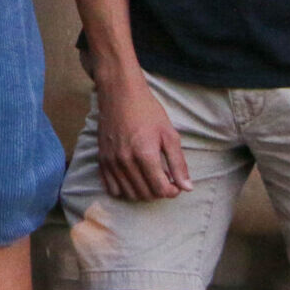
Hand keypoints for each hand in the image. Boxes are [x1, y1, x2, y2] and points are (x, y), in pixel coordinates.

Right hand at [95, 72, 190, 200]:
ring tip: (150, 179)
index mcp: (145, 154)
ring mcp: (111, 162)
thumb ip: (178, 163)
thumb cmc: (147, 111)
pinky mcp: (102, 160)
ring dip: (144, 192)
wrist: (120, 94)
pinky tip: (133, 178)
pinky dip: (125, 189)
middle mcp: (126, 161)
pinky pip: (112, 188)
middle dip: (159, 192)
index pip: (160, 189)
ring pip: (129, 194)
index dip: (172, 191)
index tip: (176, 184)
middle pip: (145, 194)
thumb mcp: (169, 134)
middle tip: (165, 180)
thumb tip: (187, 188)